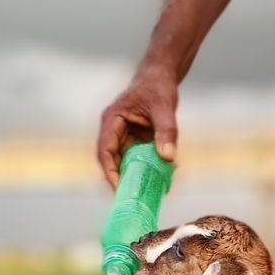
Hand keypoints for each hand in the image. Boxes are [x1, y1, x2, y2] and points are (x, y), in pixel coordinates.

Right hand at [97, 63, 178, 187]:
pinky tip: (163, 179)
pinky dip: (149, 169)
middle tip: (135, 198)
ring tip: (150, 193)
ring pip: (126, 163)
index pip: (105, 151)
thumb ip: (166, 131)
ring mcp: (124, 137)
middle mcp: (114, 131)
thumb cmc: (157, 86)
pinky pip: (139, 159)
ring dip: (137, 177)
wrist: (161, 76)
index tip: (119, 188)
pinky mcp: (135, 141)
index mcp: (112, 120)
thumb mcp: (164, 107)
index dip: (110, 171)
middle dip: (123, 180)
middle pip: (113, 161)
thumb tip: (169, 157)